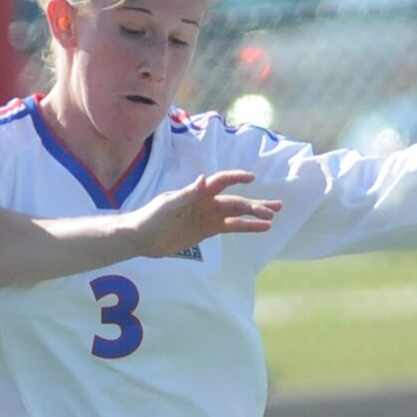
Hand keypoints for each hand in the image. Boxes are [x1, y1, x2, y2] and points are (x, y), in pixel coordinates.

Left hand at [130, 170, 281, 258]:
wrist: (141, 238)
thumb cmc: (151, 217)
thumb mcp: (168, 205)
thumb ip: (188, 193)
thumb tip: (204, 179)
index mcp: (198, 192)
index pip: (221, 181)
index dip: (236, 178)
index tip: (252, 179)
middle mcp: (207, 202)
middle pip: (235, 201)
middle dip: (255, 204)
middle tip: (275, 208)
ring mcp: (208, 216)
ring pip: (237, 214)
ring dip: (255, 215)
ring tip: (273, 217)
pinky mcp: (208, 231)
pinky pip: (231, 228)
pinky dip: (246, 228)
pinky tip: (261, 229)